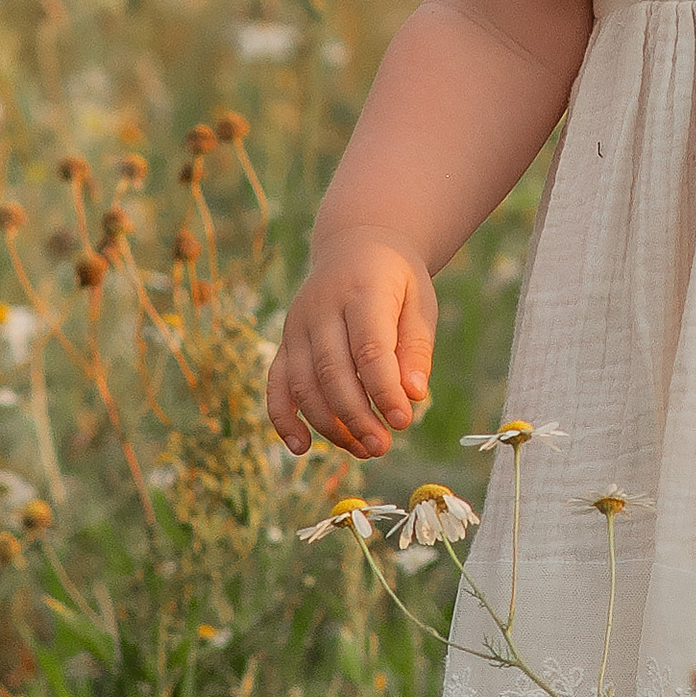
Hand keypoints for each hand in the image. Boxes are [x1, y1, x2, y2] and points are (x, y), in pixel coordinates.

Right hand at [265, 234, 437, 459]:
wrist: (355, 247)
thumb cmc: (395, 281)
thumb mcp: (419, 303)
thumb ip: (416, 348)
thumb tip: (414, 395)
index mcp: (361, 291)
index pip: (369, 348)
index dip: (384, 390)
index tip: (402, 422)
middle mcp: (321, 308)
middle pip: (332, 371)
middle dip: (357, 416)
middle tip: (382, 447)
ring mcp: (297, 326)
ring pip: (303, 384)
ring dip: (329, 424)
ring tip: (363, 450)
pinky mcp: (284, 343)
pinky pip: (276, 384)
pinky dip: (283, 419)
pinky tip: (302, 446)